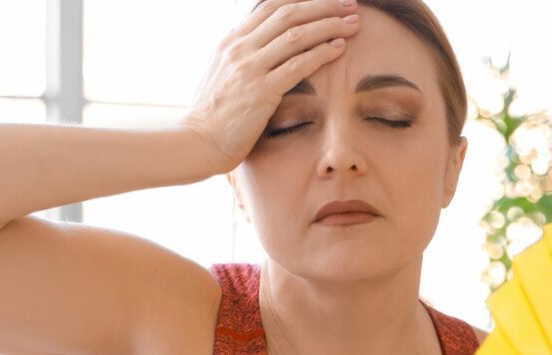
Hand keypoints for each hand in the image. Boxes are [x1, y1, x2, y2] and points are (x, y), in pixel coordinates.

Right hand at [180, 0, 361, 174]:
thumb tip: (261, 48)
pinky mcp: (261, 91)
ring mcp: (249, 69)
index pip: (271, 7)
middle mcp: (239, 49)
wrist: (198, 143)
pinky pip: (298, 65)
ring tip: (353, 23)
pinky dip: (322, 53)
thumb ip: (240, 58)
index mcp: (231, 42)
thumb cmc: (212, 117)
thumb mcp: (221, 75)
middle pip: (288, 14)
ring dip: (329, 25)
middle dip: (324, 5)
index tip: (327, 0)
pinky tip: (340, 48)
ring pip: (296, 35)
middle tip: (350, 4)